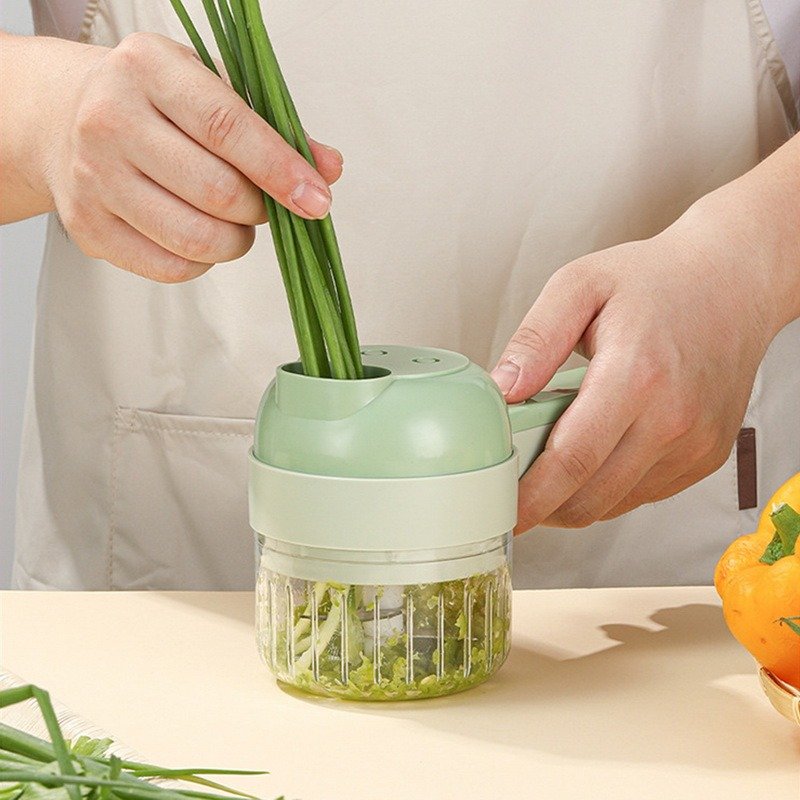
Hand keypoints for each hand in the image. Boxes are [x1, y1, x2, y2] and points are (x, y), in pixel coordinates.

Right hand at [40, 32, 342, 281]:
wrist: (62, 116)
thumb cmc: (154, 104)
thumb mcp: (212, 89)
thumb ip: (275, 128)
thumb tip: (328, 169)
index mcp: (148, 68)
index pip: (227, 127)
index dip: (280, 170)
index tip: (316, 199)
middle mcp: (109, 120)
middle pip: (217, 192)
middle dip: (259, 209)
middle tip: (264, 204)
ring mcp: (92, 178)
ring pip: (195, 238)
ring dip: (236, 241)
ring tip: (234, 222)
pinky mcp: (88, 227)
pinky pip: (171, 269)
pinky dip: (203, 262)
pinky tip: (199, 235)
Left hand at [491, 205, 781, 531]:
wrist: (733, 282)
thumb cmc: (655, 281)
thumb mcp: (579, 285)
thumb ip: (535, 339)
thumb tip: (503, 391)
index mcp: (635, 374)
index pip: (572, 460)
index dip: (531, 497)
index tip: (503, 511)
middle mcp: (673, 418)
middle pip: (591, 497)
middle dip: (544, 508)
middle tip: (515, 489)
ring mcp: (695, 444)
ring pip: (615, 504)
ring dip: (574, 500)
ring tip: (554, 463)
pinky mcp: (706, 457)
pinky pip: (644, 495)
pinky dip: (609, 489)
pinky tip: (596, 456)